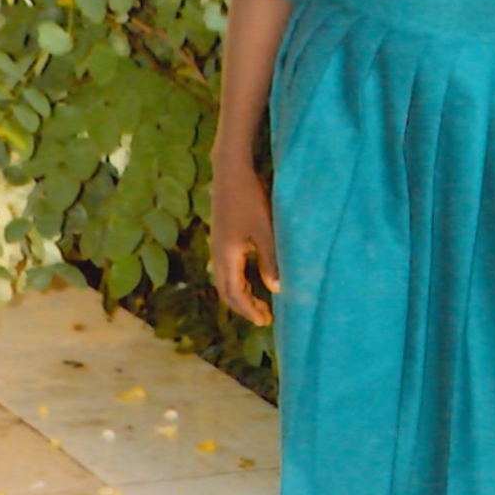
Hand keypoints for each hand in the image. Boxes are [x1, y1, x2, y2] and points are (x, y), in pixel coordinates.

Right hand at [209, 153, 280, 326]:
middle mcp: (218, 254)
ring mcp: (218, 246)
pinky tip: (252, 280)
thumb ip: (271, 260)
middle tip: (264, 319)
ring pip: (226, 281)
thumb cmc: (251, 199)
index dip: (249, 310)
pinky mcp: (222, 238)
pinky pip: (227, 269)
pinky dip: (239, 282)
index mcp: (227, 255)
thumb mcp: (266, 231)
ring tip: (261, 304)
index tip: (264, 322)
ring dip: (241, 295)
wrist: (231, 173)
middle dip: (244, 307)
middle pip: (226, 291)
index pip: (235, 293)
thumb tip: (276, 289)